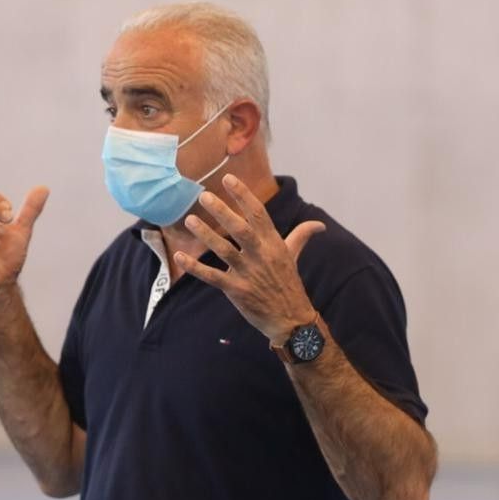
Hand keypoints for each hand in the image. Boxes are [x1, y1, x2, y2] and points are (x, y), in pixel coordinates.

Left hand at [176, 174, 326, 342]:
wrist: (291, 319)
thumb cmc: (289, 285)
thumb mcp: (294, 257)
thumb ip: (301, 236)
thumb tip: (319, 225)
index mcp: (274, 244)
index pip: (258, 214)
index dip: (243, 195)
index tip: (229, 179)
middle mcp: (261, 255)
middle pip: (240, 229)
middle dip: (222, 211)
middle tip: (204, 196)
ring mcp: (248, 273)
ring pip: (223, 250)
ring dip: (205, 235)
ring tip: (190, 220)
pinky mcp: (236, 290)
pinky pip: (212, 276)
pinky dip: (195, 267)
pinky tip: (179, 256)